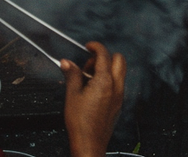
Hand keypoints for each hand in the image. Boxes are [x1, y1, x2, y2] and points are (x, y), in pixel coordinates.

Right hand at [62, 42, 125, 156]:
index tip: (89, 46)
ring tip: (89, 79)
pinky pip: (118, 84)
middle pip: (119, 60)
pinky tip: (94, 90)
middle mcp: (116, 86)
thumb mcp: (72, 95)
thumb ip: (72, 76)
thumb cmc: (81, 122)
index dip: (96, 47)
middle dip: (105, 57)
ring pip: (120, 72)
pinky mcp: (119, 103)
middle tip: (89, 64)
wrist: (90, 142)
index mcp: (105, 81)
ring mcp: (120, 95)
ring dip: (107, 68)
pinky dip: (110, 79)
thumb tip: (67, 63)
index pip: (104, 55)